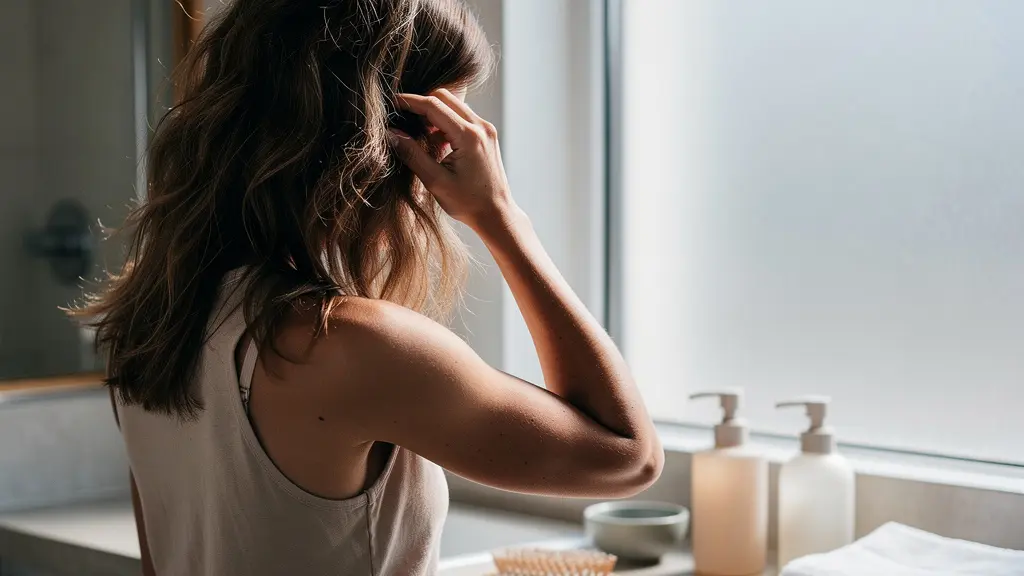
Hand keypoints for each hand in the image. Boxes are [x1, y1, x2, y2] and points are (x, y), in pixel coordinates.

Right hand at [390, 89, 515, 232]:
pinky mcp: (487, 134)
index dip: (409, 102)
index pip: (433, 105)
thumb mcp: (435, 181)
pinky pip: (462, 117)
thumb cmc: (468, 203)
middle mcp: (481, 126)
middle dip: (421, 105)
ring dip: (434, 115)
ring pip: (453, 105)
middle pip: (444, 97)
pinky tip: (437, 145)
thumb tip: (391, 133)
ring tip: (421, 138)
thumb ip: (412, 154)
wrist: (496, 214)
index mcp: (469, 136)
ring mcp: (486, 129)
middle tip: (404, 122)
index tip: (391, 103)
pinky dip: (445, 123)